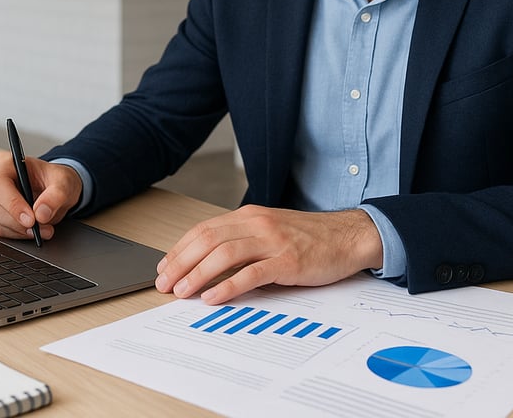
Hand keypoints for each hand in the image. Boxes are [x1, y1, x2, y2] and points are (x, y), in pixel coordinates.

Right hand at [0, 152, 81, 239]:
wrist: (55, 190)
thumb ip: (56, 195)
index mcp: (5, 163)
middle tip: (40, 227)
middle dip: (18, 222)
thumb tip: (41, 213)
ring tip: (43, 229)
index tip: (31, 219)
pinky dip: (18, 234)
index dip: (12, 203)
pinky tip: (33, 231)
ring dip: (20, 230)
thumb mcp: (64, 182)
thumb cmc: (54, 180)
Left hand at [154, 205, 382, 304]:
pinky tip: (213, 297)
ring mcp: (273, 241)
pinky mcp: (288, 262)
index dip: (180, 249)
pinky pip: (252, 273)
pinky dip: (228, 286)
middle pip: (208, 240)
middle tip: (164, 283)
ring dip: (198, 274)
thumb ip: (242, 241)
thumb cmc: (309, 238)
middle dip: (181, 262)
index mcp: (250, 216)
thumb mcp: (270, 231)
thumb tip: (207, 262)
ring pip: (224, 254)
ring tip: (182, 291)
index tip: (164, 267)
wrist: (348, 236)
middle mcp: (257, 224)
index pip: (204, 230)